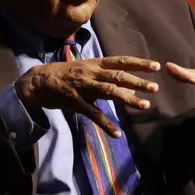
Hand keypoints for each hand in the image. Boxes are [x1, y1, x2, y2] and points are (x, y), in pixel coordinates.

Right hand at [16, 56, 160, 137]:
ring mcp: (83, 87)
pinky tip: (117, 133)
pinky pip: (92, 114)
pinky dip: (105, 124)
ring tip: (145, 106)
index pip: (121, 61)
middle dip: (137, 81)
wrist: (38, 81)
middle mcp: (91, 73)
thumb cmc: (66, 75)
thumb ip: (108, 79)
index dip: (139, 63)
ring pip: (108, 92)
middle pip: (117, 76)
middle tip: (155, 87)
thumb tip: (131, 89)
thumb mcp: (87, 71)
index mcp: (95, 64)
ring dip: (128, 99)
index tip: (156, 66)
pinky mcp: (75, 102)